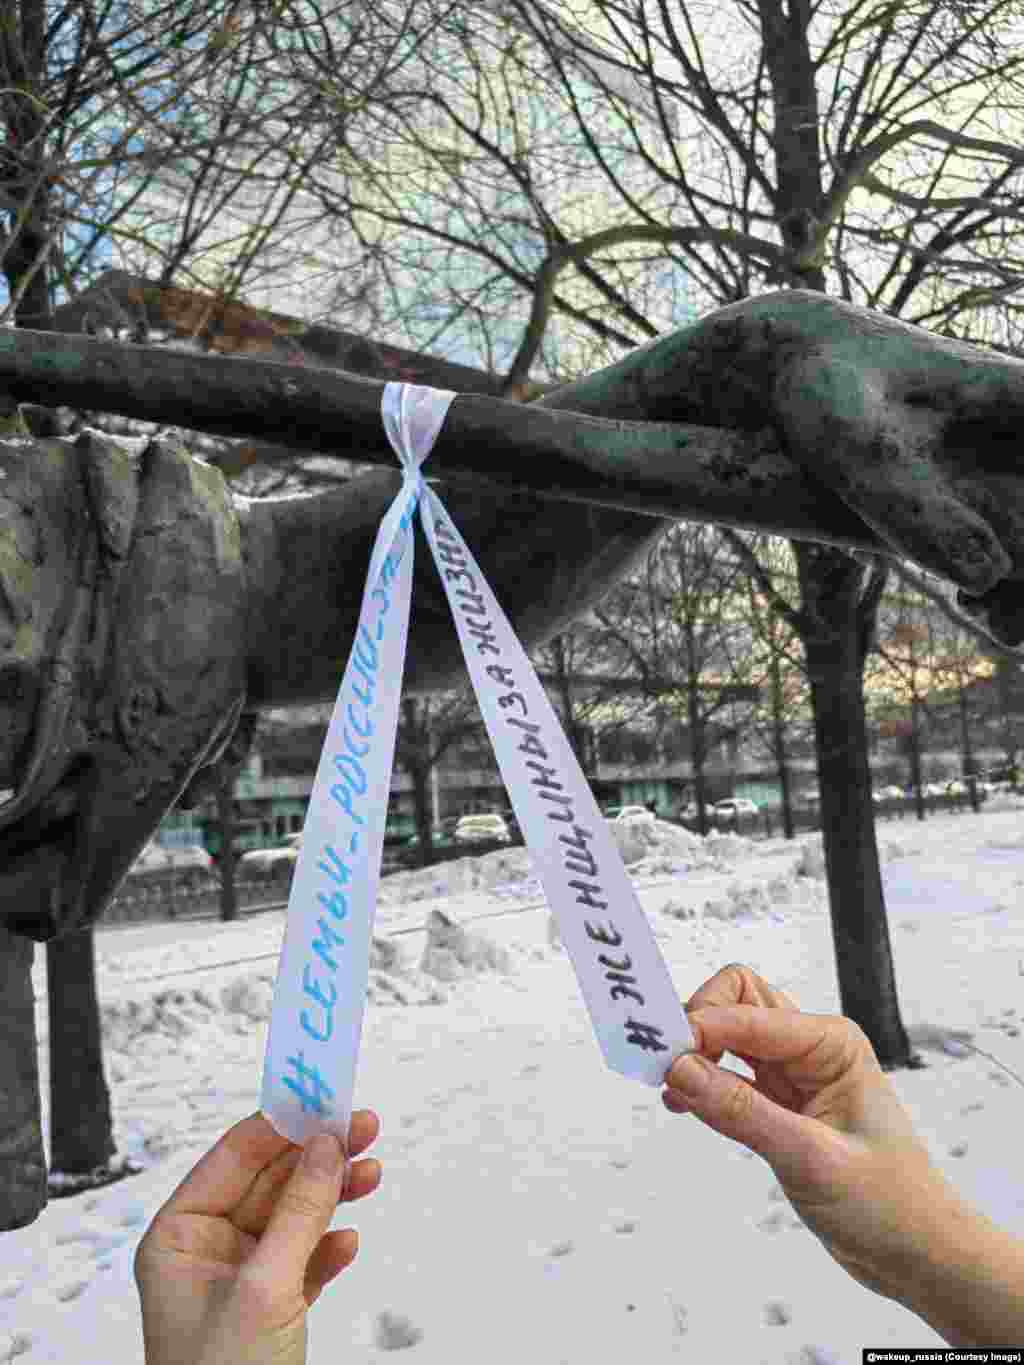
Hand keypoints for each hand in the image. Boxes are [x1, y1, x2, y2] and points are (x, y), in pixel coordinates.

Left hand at [134, 1110, 382, 1364]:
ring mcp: (239, 1280)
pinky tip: (351, 1239)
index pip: (234, 1157)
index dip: (281, 1123)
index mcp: (180, 1236)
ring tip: (373, 1170)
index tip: (323, 1096)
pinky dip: (331, 1247)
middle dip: (319, 1155)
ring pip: (294, 1217)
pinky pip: (305, 1260)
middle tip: (363, 1123)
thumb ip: (298, 1211)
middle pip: (271, 1180)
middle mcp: (207, 1251)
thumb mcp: (263, 1287)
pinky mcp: (270, 1309)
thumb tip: (326, 1145)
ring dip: (335, 1194)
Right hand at [662, 965, 960, 1299]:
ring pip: (727, 1035)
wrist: (917, 1252)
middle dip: (695, 1022)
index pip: (748, 1009)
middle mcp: (810, 1048)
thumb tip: (680, 1071)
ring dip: (694, 1051)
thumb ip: (741, 1111)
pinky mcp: (778, 1104)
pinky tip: (683, 1103)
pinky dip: (700, 1082)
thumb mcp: (810, 1157)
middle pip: (735, 1001)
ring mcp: (792, 1075)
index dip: (701, 1025)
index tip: (662, 1051)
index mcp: (831, 1043)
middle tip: (662, 1060)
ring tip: (668, 1085)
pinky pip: (727, 1075)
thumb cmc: (889, 1203)